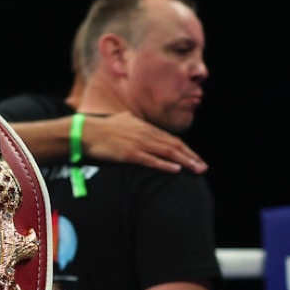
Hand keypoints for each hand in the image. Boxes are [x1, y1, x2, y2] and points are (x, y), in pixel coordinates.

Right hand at [84, 112, 205, 172]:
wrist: (85, 132)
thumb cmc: (101, 127)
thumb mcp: (121, 119)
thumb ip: (132, 121)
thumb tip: (134, 119)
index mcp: (145, 127)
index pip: (171, 139)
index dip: (186, 149)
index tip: (195, 158)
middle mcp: (145, 134)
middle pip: (174, 146)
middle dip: (191, 157)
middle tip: (203, 167)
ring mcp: (138, 144)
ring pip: (167, 152)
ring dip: (184, 161)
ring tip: (197, 170)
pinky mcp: (129, 154)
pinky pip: (151, 160)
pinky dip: (165, 164)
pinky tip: (176, 169)